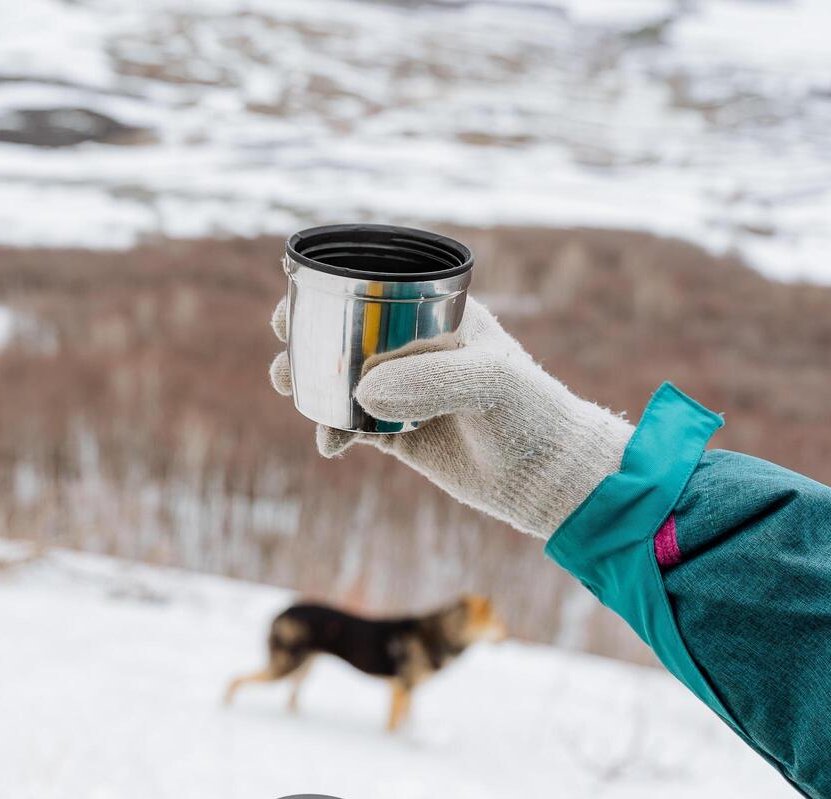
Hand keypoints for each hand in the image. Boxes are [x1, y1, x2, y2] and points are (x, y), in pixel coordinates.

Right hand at [268, 297, 632, 538]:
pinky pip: (351, 426)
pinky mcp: (398, 434)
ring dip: (309, 383)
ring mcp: (404, 392)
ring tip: (290, 389)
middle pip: (346, 332)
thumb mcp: (487, 382)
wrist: (545, 478)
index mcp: (438, 316)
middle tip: (285, 342)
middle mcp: (415, 350)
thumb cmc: (529, 413)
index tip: (295, 296)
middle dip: (307, 334)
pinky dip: (332, 432)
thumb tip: (361, 392)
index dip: (330, 288)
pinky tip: (331, 446)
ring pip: (341, 380)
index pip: (376, 288)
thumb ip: (429, 380)